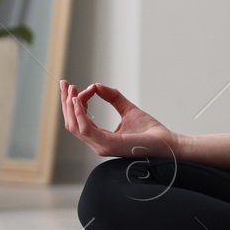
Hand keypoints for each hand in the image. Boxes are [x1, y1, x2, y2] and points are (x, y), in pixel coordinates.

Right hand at [59, 80, 177, 159]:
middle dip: (66, 103)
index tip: (78, 87)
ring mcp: (101, 146)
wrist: (166, 142)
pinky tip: (78, 100)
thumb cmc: (150, 131)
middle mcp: (97, 144)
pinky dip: (80, 114)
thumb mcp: (128, 109)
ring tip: (70, 90)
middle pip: (72, 123)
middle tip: (63, 84)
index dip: (74, 103)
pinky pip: (86, 129)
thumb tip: (96, 86)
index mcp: (101, 138)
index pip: (78, 121)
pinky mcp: (107, 144)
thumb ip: (113, 97)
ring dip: (70, 106)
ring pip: (75, 126)